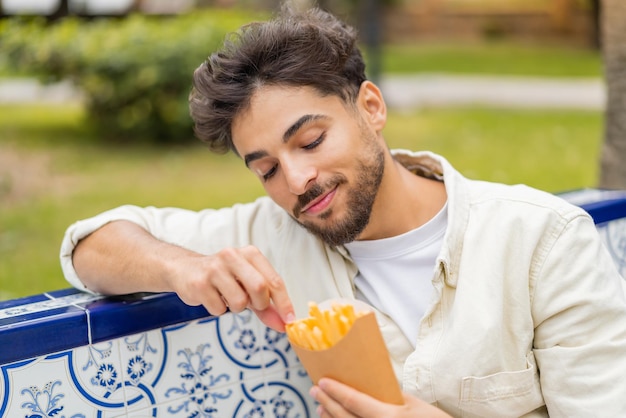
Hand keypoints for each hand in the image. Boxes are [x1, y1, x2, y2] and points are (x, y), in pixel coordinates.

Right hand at [168, 245, 294, 330]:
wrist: (184, 269)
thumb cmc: (221, 277)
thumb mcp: (246, 285)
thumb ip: (266, 304)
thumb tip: (283, 323)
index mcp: (250, 254)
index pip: (274, 280)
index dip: (284, 302)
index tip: (289, 319)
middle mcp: (233, 256)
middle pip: (260, 287)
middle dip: (259, 304)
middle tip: (251, 305)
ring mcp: (215, 268)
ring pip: (239, 302)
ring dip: (236, 308)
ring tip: (226, 296)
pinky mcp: (200, 283)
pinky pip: (219, 309)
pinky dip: (218, 309)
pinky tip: (211, 297)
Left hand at [310, 378, 451, 417]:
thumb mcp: (417, 405)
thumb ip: (394, 397)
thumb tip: (374, 389)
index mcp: (388, 417)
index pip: (354, 402)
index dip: (336, 391)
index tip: (322, 382)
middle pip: (345, 417)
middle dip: (328, 403)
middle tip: (316, 391)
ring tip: (321, 408)